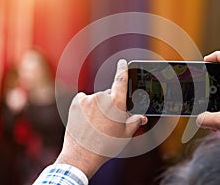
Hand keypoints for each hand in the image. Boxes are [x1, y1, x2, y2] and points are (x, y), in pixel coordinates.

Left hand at [56, 59, 146, 177]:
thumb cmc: (106, 146)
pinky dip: (87, 106)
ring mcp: (87, 99)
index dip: (123, 69)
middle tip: (110, 120)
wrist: (81, 156)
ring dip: (99, 106)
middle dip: (112, 103)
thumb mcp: (124, 135)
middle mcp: (102, 98)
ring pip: (97, 99)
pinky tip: (87, 119)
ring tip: (96, 124)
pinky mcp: (76, 103)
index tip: (123, 63)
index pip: (121, 80)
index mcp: (116, 103)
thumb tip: (142, 117)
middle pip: (110, 94)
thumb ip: (135, 122)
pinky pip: (85, 100)